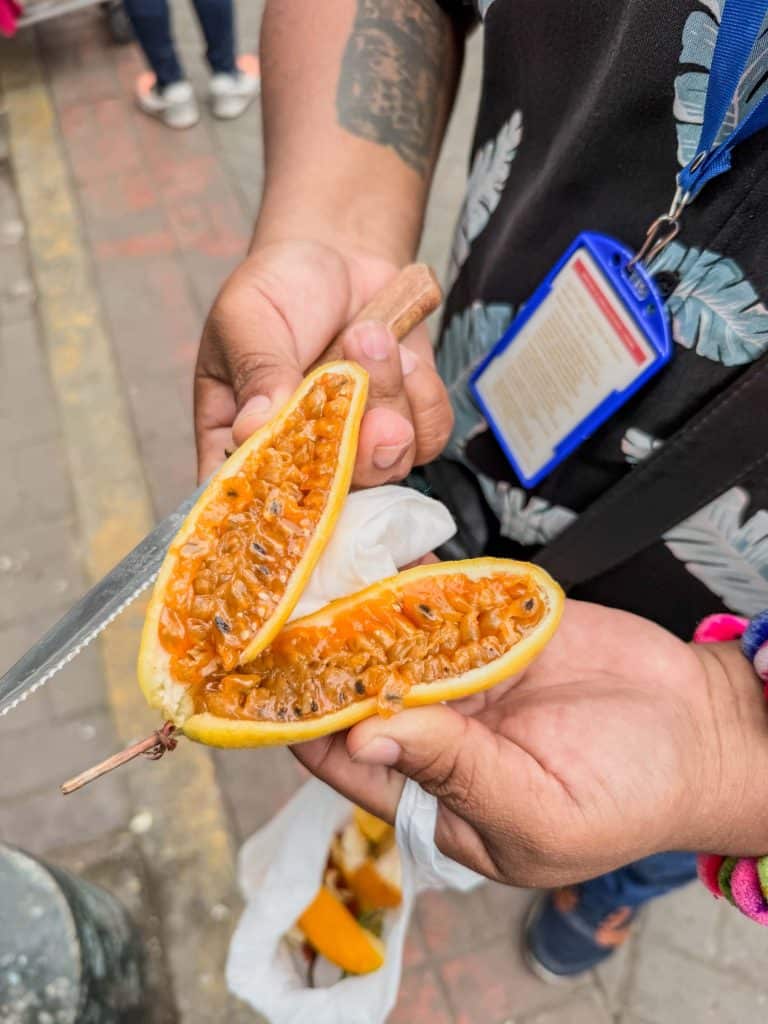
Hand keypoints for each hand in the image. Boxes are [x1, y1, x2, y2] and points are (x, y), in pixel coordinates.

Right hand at [194, 239, 452, 483]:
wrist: (337, 255)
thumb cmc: (277, 289)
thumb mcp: (247, 316)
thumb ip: (256, 370)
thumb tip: (254, 428)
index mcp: (241, 443)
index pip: (251, 500)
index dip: (275, 503)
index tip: (300, 467)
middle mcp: (301, 460)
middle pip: (333, 496)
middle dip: (353, 444)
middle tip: (353, 380)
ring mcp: (358, 448)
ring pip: (388, 466)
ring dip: (388, 399)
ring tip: (369, 335)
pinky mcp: (406, 427)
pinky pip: (429, 435)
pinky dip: (422, 392)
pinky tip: (400, 353)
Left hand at [294, 600, 767, 886]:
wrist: (701, 728)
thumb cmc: (629, 797)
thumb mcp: (537, 809)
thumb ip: (452, 770)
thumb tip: (362, 737)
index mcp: (429, 793)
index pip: (336, 756)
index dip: (293, 718)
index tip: (253, 676)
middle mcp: (432, 728)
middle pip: (351, 685)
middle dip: (312, 648)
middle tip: (266, 598)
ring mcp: (460, 670)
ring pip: (387, 633)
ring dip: (350, 602)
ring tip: (303, 557)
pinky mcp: (491, 623)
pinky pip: (439, 598)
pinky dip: (407, 573)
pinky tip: (369, 541)